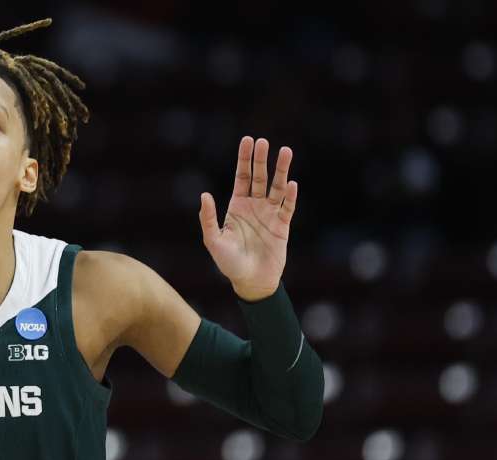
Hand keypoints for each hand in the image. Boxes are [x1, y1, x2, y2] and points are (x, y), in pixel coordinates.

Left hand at [198, 136, 298, 300]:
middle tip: (264, 141)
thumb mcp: (213, 241)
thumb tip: (204, 195)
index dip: (244, 159)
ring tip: (286, 152)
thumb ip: (208, 218)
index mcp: (237, 206)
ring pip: (276, 187)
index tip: (248, 141)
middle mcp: (255, 206)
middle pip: (259, 177)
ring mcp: (270, 215)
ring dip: (281, 170)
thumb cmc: (229, 263)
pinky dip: (290, 196)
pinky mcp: (283, 226)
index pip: (242, 177)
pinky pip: (287, 207)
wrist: (250, 282)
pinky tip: (291, 183)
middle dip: (261, 159)